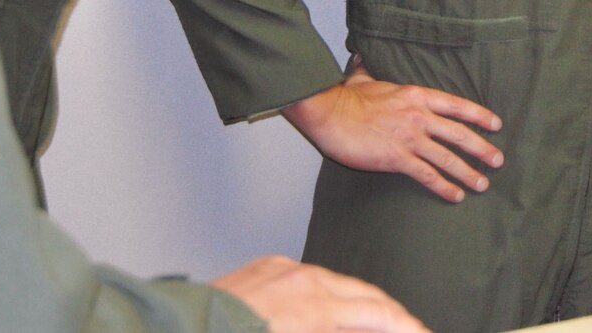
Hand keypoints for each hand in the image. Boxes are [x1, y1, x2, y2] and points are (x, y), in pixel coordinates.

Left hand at [212, 255, 429, 331]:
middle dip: (396, 317)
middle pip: (370, 297)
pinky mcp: (267, 264)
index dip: (410, 328)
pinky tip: (332, 310)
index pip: (381, 316)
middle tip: (413, 330)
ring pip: (342, 284)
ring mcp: (287, 268)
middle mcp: (308, 282)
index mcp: (316, 311)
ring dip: (363, 304)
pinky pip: (311, 275)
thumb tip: (371, 329)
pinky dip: (329, 293)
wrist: (179, 329)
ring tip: (376, 325)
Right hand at [281, 57, 502, 202]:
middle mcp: (419, 116)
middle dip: (482, 149)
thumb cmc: (345, 98)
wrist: (330, 114)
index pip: (456, 106)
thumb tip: (360, 58)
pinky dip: (443, 186)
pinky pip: (427, 175)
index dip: (479, 116)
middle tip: (498, 161)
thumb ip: (369, 71)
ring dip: (468, 173)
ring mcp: (410, 138)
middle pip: (460, 134)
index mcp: (417, 95)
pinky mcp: (397, 158)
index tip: (496, 124)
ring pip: (448, 158)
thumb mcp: (363, 78)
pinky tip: (455, 196)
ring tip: (482, 184)